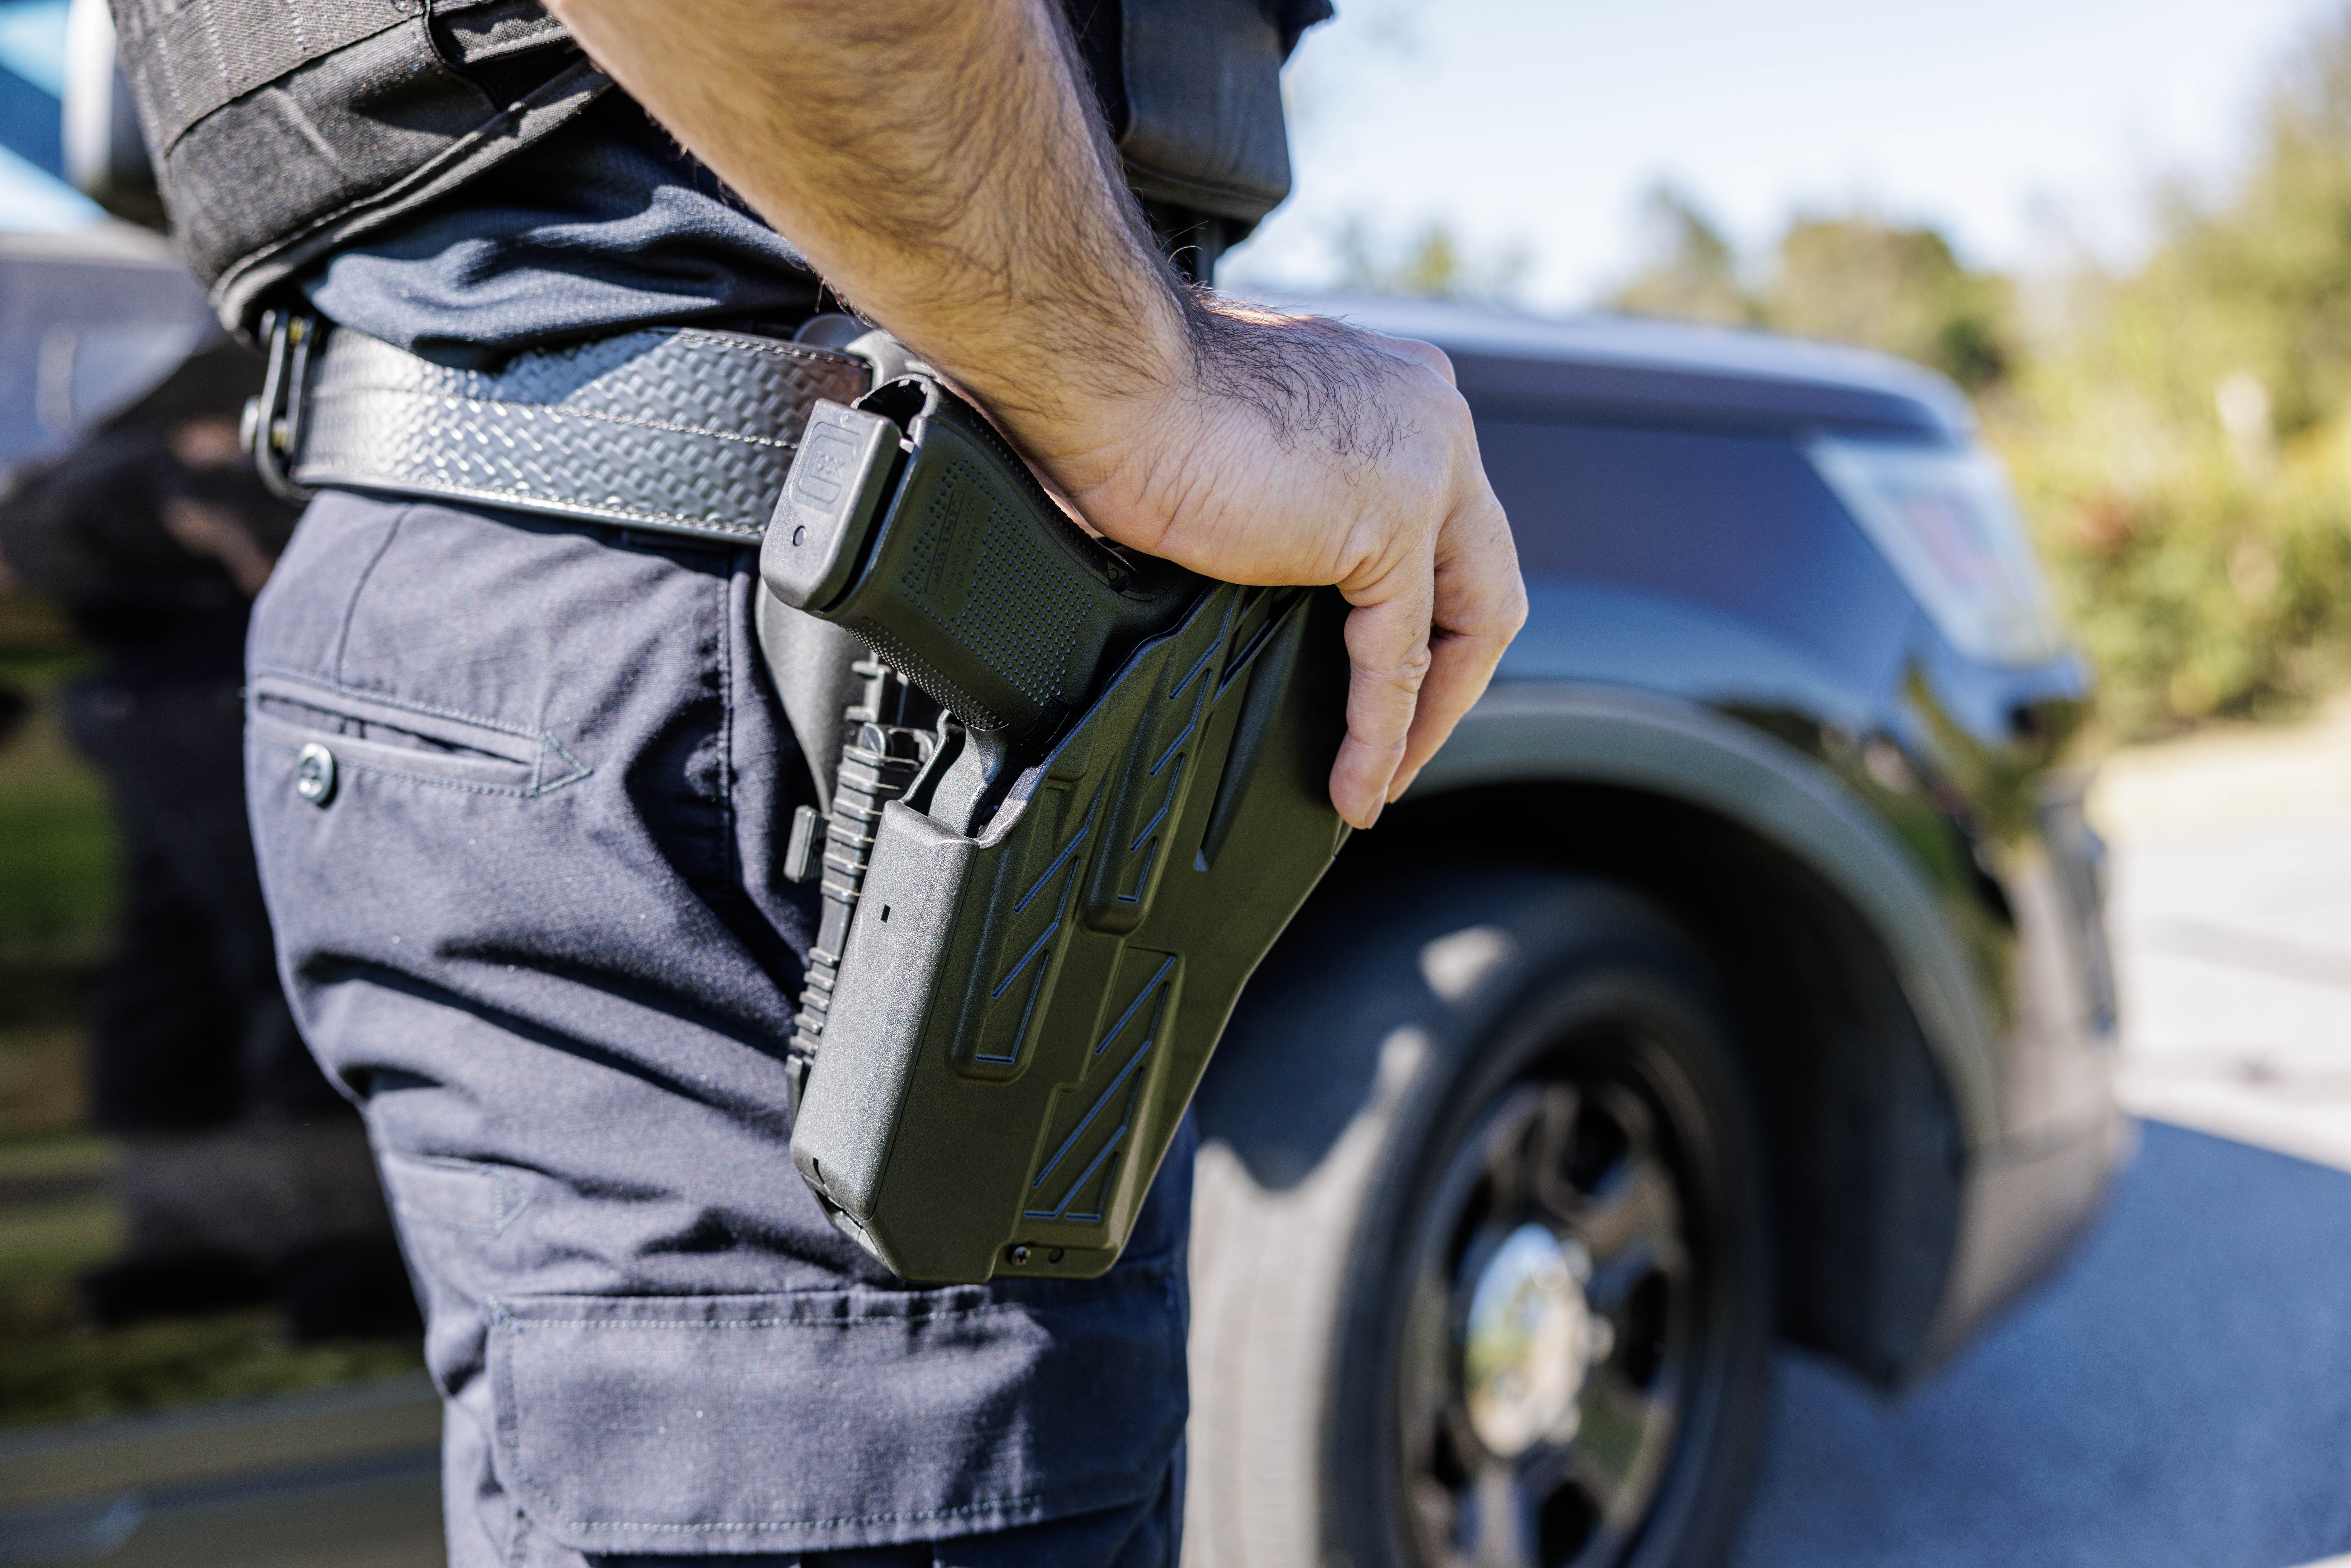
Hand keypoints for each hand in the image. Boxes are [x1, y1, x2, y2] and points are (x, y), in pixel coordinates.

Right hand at [1024, 301, 1524, 828]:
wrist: (1108, 376)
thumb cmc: (1138, 403)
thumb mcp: (1253, 453)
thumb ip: (1302, 506)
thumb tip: (1283, 568)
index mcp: (1402, 398)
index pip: (1455, 529)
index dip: (1436, 619)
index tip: (1395, 686)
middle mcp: (1432, 422)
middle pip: (1482, 579)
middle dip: (1452, 681)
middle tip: (1402, 751)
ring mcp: (1424, 468)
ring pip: (1465, 622)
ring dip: (1426, 719)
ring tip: (1379, 783)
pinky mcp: (1389, 522)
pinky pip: (1399, 655)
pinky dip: (1382, 730)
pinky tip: (1357, 781)